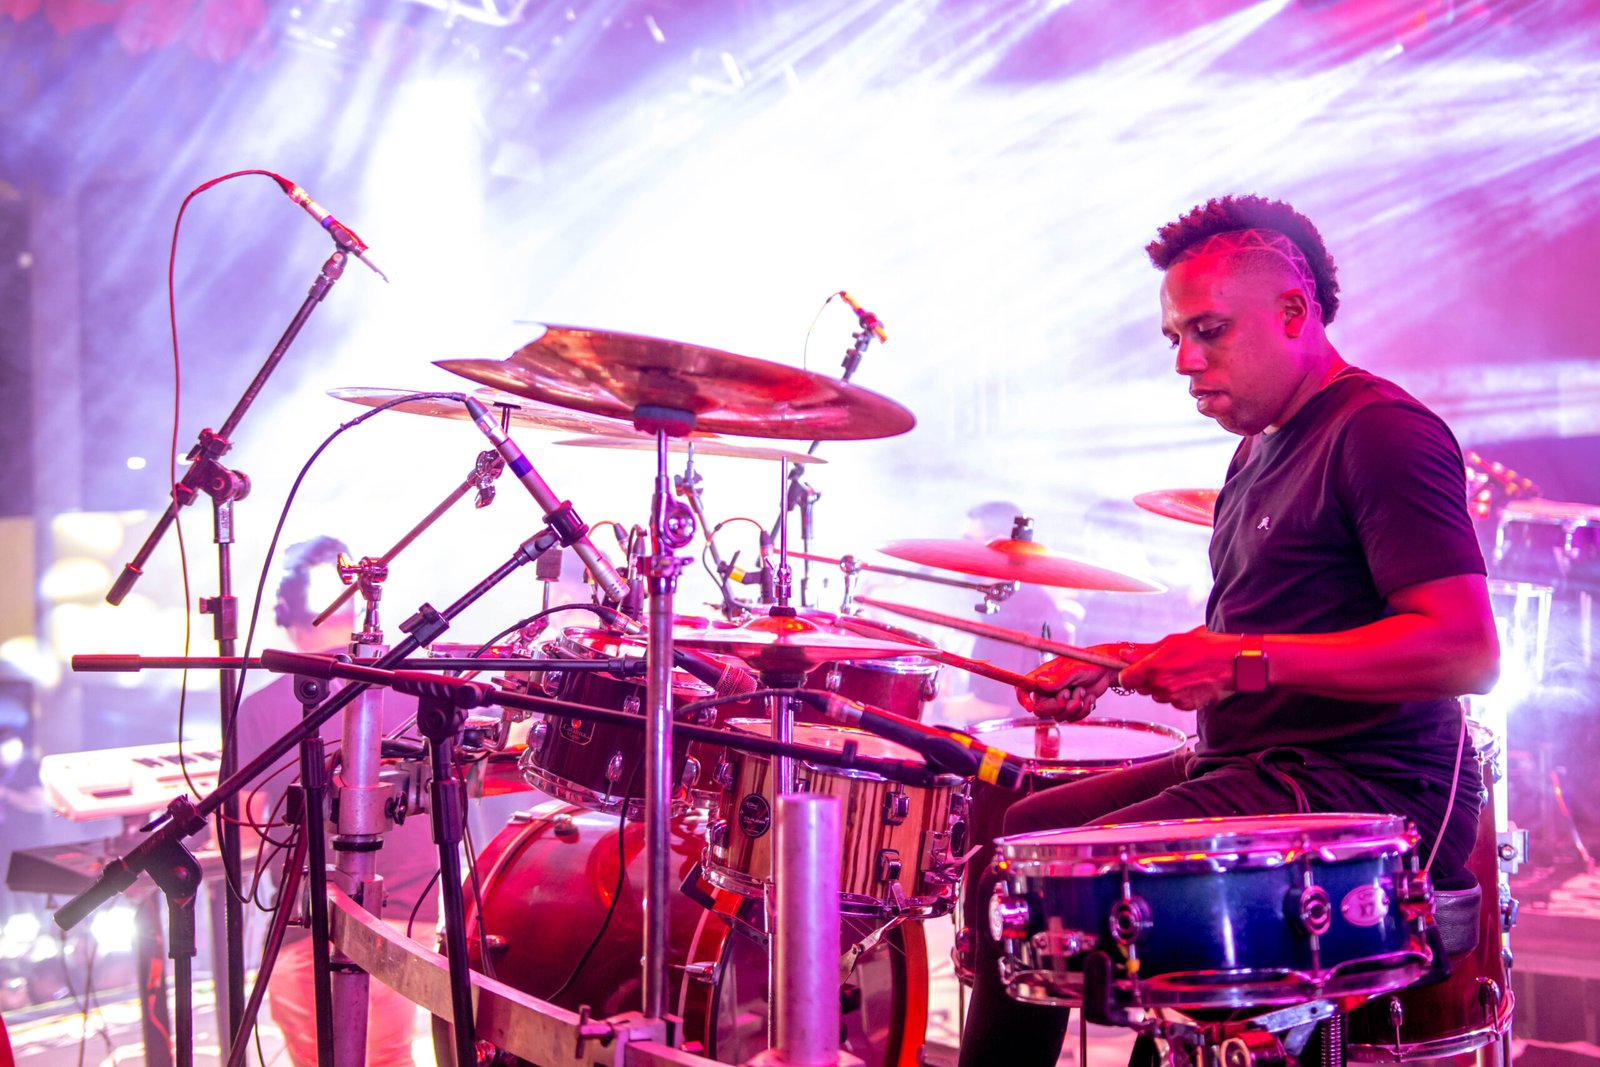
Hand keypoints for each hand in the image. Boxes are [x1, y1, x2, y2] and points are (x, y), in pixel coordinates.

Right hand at [1017, 644, 1144, 721]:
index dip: (1022, 698)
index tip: (1030, 706)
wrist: (1106, 671)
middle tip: (1069, 694)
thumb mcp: (1073, 669)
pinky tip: (1089, 697)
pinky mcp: (1071, 708)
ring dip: (1073, 707)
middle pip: (1040, 709)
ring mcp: (1059, 700)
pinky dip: (1083, 710)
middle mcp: (1047, 690)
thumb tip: (1041, 683)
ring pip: (1058, 716)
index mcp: (1042, 676)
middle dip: (1057, 705)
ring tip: (1082, 691)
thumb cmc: (1087, 663)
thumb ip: (1058, 678)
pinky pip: (1072, 719)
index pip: (1023, 688)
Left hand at [1118, 629, 1237, 710]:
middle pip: (1141, 688)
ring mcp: (1174, 698)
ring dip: (1162, 687)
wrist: (1232, 661)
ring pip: (1157, 695)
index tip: (1135, 670)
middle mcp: (1161, 686)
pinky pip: (1173, 701)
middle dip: (1147, 679)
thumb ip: (1146, 651)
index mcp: (1153, 668)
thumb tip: (1125, 654)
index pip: (1125, 680)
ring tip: (1180, 672)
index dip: (1129, 675)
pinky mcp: (1186, 706)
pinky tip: (1189, 681)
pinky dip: (1177, 694)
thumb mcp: (1172, 641)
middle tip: (1163, 667)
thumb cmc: (1204, 646)